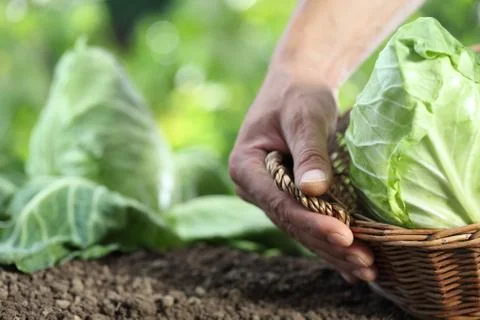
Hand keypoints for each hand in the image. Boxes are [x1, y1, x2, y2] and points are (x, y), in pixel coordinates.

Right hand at [228, 68, 375, 282]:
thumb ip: (309, 152)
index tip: (345, 236)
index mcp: (245, 166)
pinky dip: (330, 242)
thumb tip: (314, 190)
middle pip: (291, 222)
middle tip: (366, 264)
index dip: (311, 222)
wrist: (297, 86)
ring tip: (367, 270)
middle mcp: (253, 187)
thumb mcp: (305, 116)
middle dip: (328, 244)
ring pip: (301, 229)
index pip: (279, 202)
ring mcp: (269, 195)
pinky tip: (352, 266)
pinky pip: (308, 223)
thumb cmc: (298, 94)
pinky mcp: (287, 197)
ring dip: (333, 250)